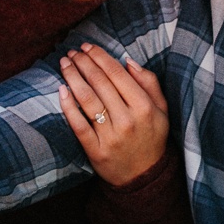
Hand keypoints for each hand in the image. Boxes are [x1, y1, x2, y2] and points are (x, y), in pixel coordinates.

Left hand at [57, 43, 169, 186]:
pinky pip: (78, 125)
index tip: (87, 47)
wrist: (144, 176)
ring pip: (87, 100)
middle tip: (72, 53)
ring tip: (64, 64)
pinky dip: (68, 106)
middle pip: (99, 83)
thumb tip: (128, 61)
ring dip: (72, 77)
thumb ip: (149, 83)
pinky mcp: (95, 151)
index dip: (99, 57)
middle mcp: (127, 120)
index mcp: (144, 107)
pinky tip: (61, 90)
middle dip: (83, 63)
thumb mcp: (161, 110)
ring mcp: (111, 136)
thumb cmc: (152, 137)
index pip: (117, 73)